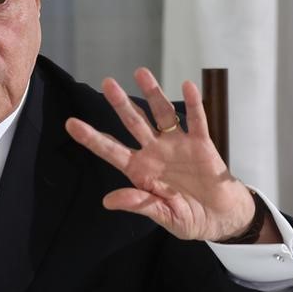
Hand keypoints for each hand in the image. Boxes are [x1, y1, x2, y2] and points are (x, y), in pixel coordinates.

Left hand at [65, 68, 256, 241]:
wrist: (221, 218)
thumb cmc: (190, 219)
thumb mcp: (164, 216)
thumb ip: (139, 204)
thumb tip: (108, 201)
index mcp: (140, 171)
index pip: (111, 151)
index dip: (92, 138)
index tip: (71, 124)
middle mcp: (155, 152)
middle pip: (134, 123)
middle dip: (120, 104)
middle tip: (107, 83)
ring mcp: (177, 145)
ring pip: (162, 114)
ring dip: (153, 93)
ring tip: (141, 72)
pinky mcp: (201, 144)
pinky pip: (197, 120)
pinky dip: (194, 103)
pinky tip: (187, 86)